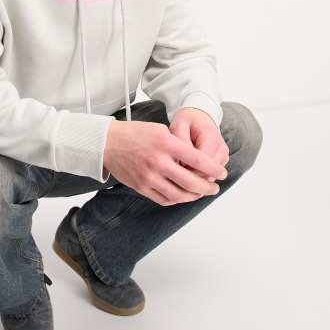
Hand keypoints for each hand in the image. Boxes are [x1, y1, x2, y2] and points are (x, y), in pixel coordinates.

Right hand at [103, 119, 226, 205]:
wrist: (107, 143)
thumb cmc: (134, 133)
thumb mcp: (159, 129)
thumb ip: (179, 144)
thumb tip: (199, 161)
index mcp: (165, 143)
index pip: (197, 160)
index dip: (214, 169)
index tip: (222, 173)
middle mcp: (158, 161)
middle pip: (191, 182)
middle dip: (208, 187)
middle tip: (215, 187)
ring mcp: (148, 176)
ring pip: (178, 195)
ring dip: (194, 197)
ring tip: (201, 194)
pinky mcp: (140, 186)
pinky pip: (163, 199)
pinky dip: (176, 200)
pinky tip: (183, 196)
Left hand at [169, 107, 228, 183]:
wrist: (200, 118)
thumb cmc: (187, 121)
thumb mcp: (179, 125)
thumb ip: (180, 141)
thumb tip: (181, 162)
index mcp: (211, 136)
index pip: (202, 161)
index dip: (186, 168)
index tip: (172, 165)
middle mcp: (221, 148)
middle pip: (208, 172)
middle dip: (190, 176)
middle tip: (174, 171)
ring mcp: (223, 156)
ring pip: (210, 177)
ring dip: (195, 177)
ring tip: (180, 169)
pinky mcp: (222, 162)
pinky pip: (211, 176)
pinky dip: (199, 176)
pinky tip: (187, 170)